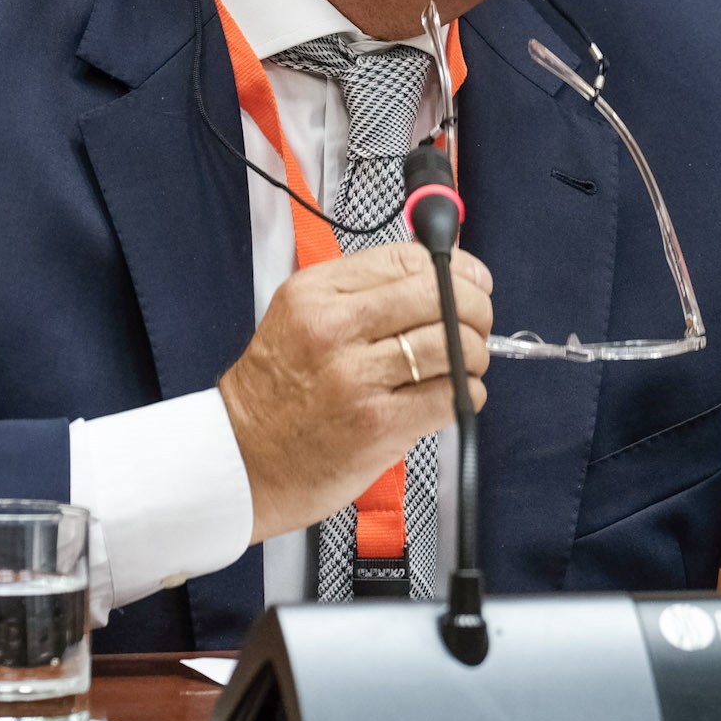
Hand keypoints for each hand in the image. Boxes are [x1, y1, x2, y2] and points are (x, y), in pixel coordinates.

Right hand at [218, 243, 493, 543]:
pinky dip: (466, 393)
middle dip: (475, 307)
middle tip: (477, 320)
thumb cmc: (275, 394)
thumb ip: (364, 291)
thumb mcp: (301, 317)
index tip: (469, 279)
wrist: (242, 461)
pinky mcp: (379, 424)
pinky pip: (452, 395)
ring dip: (475, 354)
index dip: (453, 267)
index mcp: (316, 294)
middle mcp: (334, 329)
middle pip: (438, 296)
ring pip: (453, 345)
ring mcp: (357, 378)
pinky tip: (451, 395)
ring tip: (464, 363)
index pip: (407, 260)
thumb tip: (442, 272)